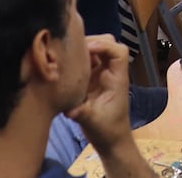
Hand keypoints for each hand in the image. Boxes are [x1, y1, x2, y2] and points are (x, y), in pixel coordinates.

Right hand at [65, 35, 132, 151]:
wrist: (111, 139)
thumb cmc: (108, 130)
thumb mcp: (94, 122)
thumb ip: (83, 114)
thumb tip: (69, 109)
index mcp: (117, 78)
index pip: (119, 52)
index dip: (104, 46)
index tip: (86, 49)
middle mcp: (111, 72)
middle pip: (108, 44)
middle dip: (91, 41)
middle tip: (70, 48)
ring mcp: (102, 74)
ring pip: (96, 50)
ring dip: (82, 48)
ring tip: (64, 53)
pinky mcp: (92, 79)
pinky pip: (86, 61)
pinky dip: (76, 58)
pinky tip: (62, 63)